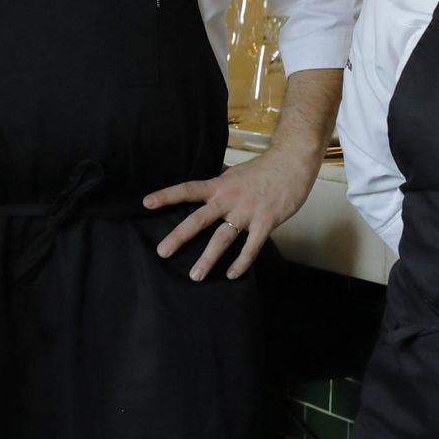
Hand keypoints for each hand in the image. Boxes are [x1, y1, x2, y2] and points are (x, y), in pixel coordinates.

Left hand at [142, 149, 324, 280]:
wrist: (292, 162)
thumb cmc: (263, 169)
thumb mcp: (235, 173)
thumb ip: (219, 184)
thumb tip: (204, 188)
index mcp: (219, 186)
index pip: (188, 190)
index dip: (166, 195)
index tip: (146, 203)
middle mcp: (229, 199)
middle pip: (198, 219)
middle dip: (179, 236)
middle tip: (162, 251)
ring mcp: (247, 211)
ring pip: (222, 238)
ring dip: (208, 258)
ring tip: (195, 275)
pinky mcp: (266, 221)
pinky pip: (251, 246)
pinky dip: (241, 262)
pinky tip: (231, 274)